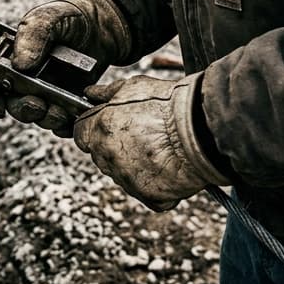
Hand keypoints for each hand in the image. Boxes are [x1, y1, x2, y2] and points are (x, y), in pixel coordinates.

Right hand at [0, 0, 131, 135]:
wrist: (99, 22)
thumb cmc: (63, 17)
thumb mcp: (46, 18)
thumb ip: (31, 36)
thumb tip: (20, 66)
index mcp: (6, 58)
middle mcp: (21, 79)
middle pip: (12, 104)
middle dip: (24, 110)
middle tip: (38, 105)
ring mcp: (44, 92)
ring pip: (37, 115)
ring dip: (46, 118)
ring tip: (60, 111)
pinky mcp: (66, 101)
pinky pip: (62, 122)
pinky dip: (66, 125)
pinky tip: (74, 118)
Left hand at [73, 74, 228, 210]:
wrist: (203, 130)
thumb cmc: (169, 104)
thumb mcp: (133, 87)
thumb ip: (106, 93)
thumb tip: (90, 94)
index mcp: (99, 129)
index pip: (80, 134)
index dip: (93, 128)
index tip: (107, 125)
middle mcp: (108, 157)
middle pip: (100, 155)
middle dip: (114, 147)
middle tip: (140, 136)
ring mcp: (127, 179)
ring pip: (121, 175)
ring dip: (133, 166)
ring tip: (158, 150)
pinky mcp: (148, 196)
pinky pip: (144, 193)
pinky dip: (154, 185)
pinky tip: (168, 168)